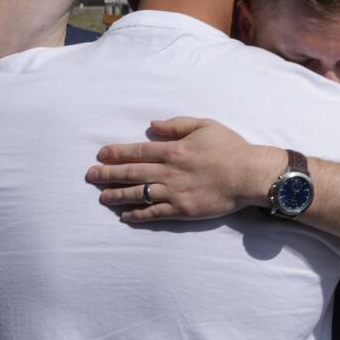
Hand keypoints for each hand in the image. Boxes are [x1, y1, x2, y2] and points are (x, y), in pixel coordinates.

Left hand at [85, 117, 284, 222]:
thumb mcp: (206, 125)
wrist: (249, 174)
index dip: (117, 153)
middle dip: (108, 174)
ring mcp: (174, 193)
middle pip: (132, 173)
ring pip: (139, 194)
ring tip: (101, 196)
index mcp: (174, 150)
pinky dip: (137, 215)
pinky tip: (125, 215)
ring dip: (117, 195)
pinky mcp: (182, 210)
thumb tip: (153, 125)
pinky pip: (154, 214)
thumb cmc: (230, 147)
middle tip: (90, 176)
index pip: (138, 151)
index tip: (100, 155)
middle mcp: (169, 172)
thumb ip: (178, 124)